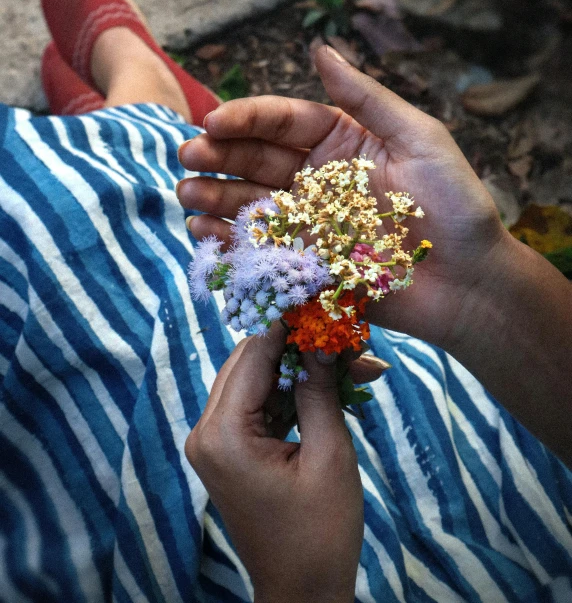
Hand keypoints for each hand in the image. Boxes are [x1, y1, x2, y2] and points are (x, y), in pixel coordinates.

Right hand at [177, 45, 506, 351]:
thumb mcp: (418, 138)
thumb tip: (319, 47)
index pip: (283, 121)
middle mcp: (317, 178)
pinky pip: (260, 247)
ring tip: (186, 194)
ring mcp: (309, 221)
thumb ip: (366, 98)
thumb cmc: (454, 205)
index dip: (247, 119)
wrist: (469, 282)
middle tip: (187, 155)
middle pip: (257, 159)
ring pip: (251, 201)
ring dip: (214, 196)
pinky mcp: (306, 262)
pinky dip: (229, 240)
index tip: (214, 121)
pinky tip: (203, 232)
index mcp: (341, 141)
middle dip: (220, 155)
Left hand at [186, 326, 363, 602]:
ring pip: (257, 380)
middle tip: (344, 336)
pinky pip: (259, 404)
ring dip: (299, 369)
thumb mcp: (329, 456)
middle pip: (251, 364)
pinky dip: (292, 393)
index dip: (286, 325)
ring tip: (350, 361)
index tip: (317, 297)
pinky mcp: (229, 449)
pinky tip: (330, 384)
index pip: (253, 356)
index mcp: (224, 434)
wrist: (302, 590)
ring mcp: (215, 441)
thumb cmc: (319, 532)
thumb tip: (322, 341)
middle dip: (298, 347)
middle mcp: (207, 431)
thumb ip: (320, 392)